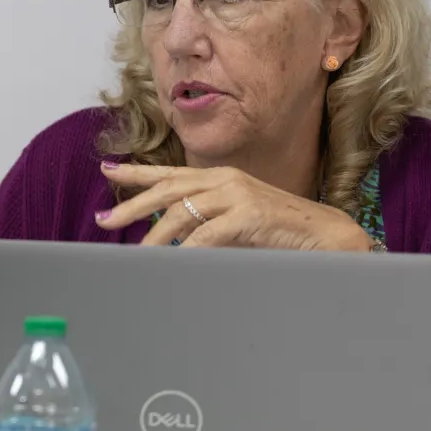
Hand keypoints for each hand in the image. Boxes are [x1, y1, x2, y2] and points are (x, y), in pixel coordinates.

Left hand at [95, 162, 373, 251]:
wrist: (325, 236)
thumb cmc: (278, 233)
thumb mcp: (233, 224)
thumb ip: (203, 224)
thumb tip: (167, 239)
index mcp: (220, 179)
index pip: (170, 173)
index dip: (137, 173)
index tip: (107, 169)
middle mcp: (225, 180)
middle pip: (168, 189)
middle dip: (133, 205)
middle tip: (105, 220)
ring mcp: (238, 194)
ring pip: (183, 211)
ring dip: (155, 235)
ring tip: (136, 254)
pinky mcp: (250, 214)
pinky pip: (208, 233)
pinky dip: (187, 248)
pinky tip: (172, 260)